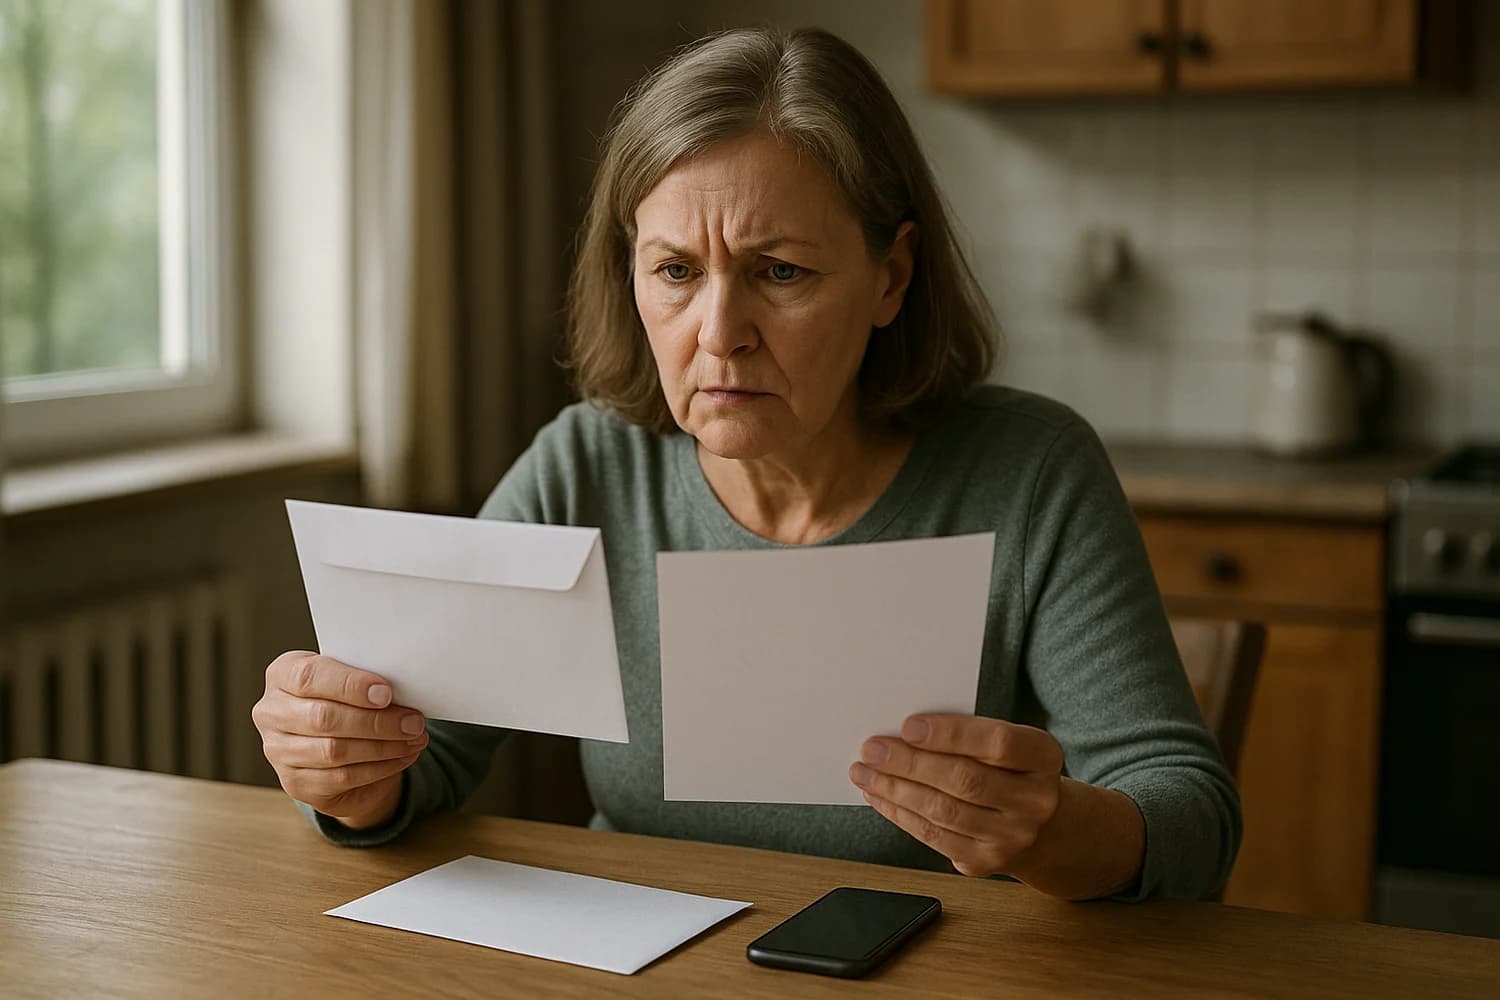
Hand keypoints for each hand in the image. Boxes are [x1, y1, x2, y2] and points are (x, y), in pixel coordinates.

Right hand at [251, 651, 427, 828]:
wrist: (337, 738)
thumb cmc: (347, 698)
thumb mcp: (351, 679)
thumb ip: (365, 679)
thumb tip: (404, 693)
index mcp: (282, 674)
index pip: (309, 676)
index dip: (349, 685)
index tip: (386, 693)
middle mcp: (271, 712)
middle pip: (323, 718)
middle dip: (376, 721)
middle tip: (413, 722)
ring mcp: (277, 751)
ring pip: (333, 751)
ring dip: (383, 747)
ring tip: (414, 739)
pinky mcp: (295, 783)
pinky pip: (340, 778)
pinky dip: (379, 768)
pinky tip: (402, 756)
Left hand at [849, 714, 1064, 877]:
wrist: (1041, 826)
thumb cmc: (1011, 771)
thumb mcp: (1008, 744)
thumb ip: (968, 736)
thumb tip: (904, 733)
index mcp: (1044, 757)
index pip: (999, 743)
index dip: (951, 734)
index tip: (908, 726)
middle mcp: (1035, 801)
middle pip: (964, 780)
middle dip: (910, 763)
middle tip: (872, 749)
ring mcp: (1012, 837)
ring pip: (943, 811)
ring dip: (895, 790)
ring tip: (865, 771)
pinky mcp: (985, 861)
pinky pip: (934, 836)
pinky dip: (899, 814)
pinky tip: (879, 796)